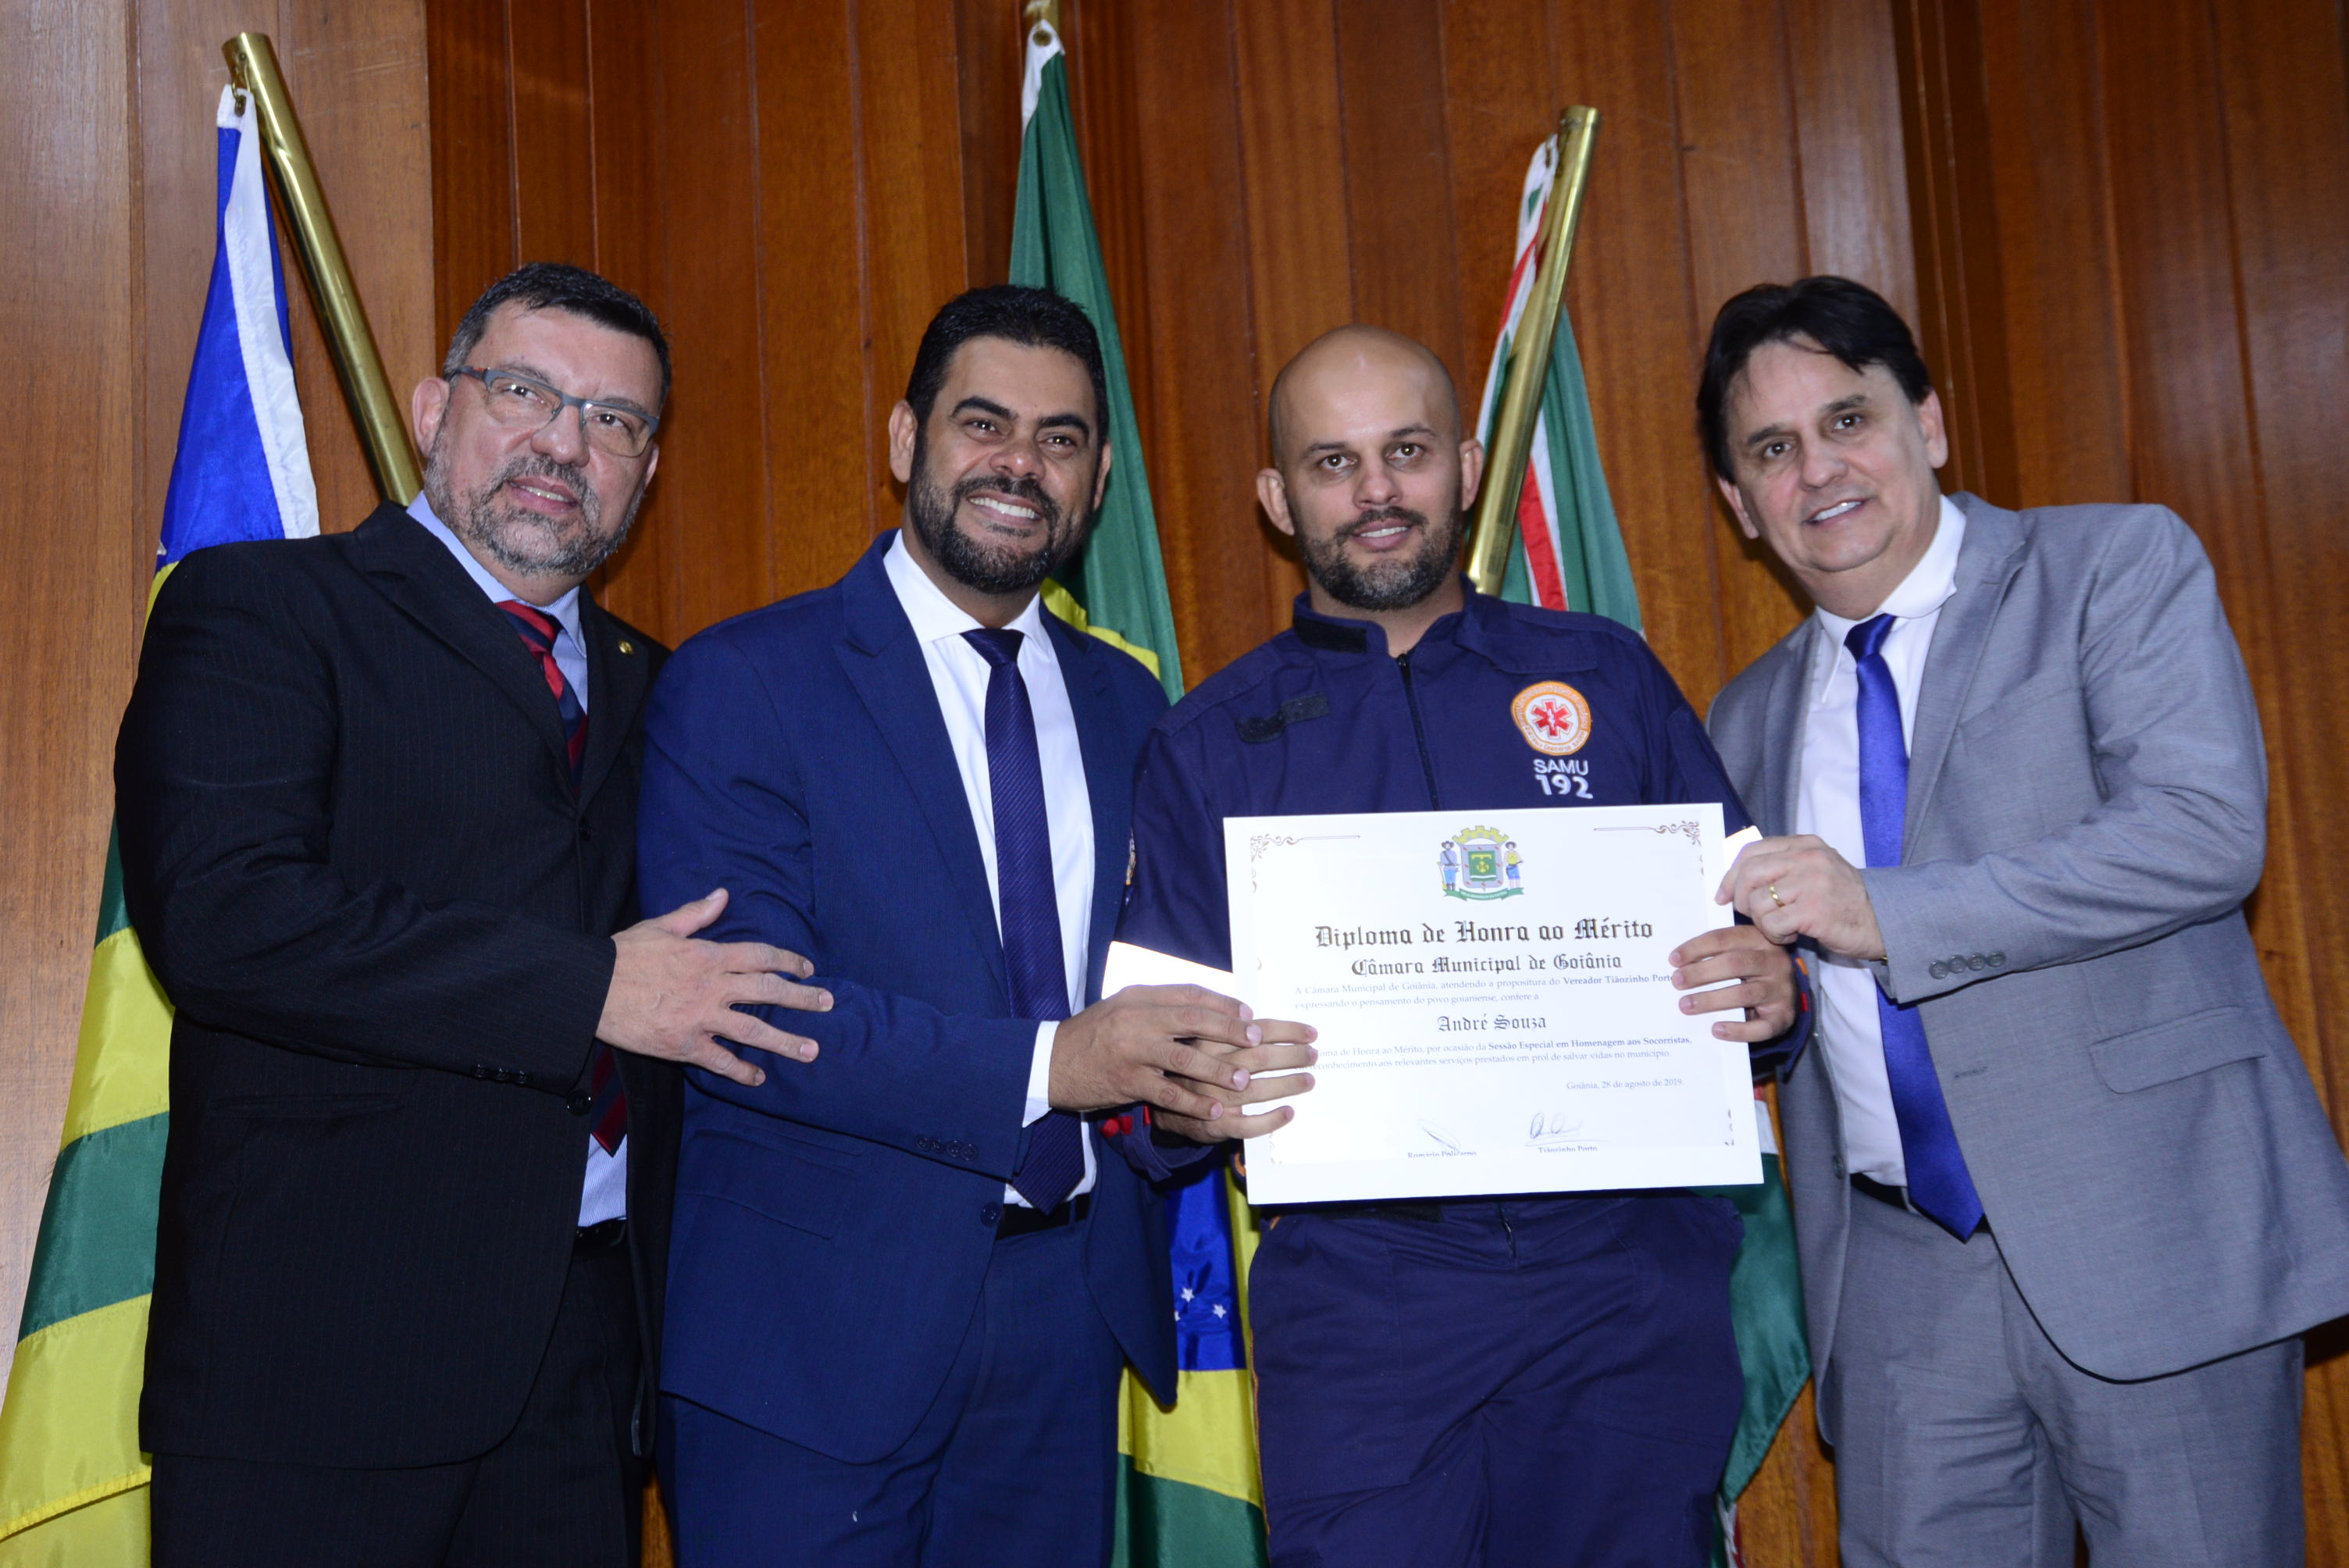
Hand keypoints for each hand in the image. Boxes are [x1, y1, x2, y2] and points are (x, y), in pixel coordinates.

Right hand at [598, 889, 832, 1085]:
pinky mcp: (684, 1045)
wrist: (592, 988)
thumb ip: (697, 913)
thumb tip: (723, 894)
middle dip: (802, 998)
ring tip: (812, 1051)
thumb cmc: (625, 954)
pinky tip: (759, 1078)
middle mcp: (712, 986)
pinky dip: (741, 1071)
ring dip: (785, 1041)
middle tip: (828, 1005)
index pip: (761, 956)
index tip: (807, 968)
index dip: (789, 961)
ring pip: (753, 1030)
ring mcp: (700, 1018)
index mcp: (709, 955)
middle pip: (768, 991)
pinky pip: (720, 1060)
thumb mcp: (662, 926)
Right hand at [1049, 984, 1317, 1132]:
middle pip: (1193, 1019)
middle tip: (1257, 1040)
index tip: (1249, 1014)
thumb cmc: (1094, 1035)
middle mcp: (1137, 1020)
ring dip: (1218, 1070)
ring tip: (1244, 1080)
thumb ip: (1159, 1006)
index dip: (1223, 1004)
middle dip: (1230, 1029)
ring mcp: (1131, 1052)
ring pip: (1184, 1058)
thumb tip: (1205, 1007)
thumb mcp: (1124, 1008)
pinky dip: (1193, 1103)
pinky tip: (1215, 1110)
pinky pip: (1167, 1094)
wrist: (1052, 1062)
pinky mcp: (1126, 1082)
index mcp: (1139, 998)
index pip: (1190, 995)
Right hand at [1153, 1023, 1319, 1142]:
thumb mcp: (1206, 1042)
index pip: (1255, 1030)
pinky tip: (1289, 1112)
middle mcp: (1209, 1066)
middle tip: (1313, 1055)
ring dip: (1288, 1084)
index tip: (1311, 1033)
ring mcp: (1211, 1097)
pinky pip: (1248, 1124)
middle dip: (1292, 1056)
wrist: (1166, 1106)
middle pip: (1259, 1057)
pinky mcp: (1214, 1124)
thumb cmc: (1197, 1068)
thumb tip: (1284, 1029)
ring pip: (1257, 1090)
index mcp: (1210, 1040)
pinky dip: (1271, 1119)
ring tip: (1309, 1080)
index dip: (1288, 1031)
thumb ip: (1236, 1033)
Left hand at [1670, 924, 1796, 1040]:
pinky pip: (1761, 1027)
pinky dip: (1737, 1030)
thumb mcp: (1740, 953)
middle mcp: (1775, 962)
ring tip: (1686, 1005)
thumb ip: (1716, 953)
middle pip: (1734, 964)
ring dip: (1711, 1000)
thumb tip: (1677, 963)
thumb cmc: (1751, 971)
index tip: (1674, 960)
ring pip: (1744, 994)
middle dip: (1701, 973)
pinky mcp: (1784, 1017)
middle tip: (1677, 982)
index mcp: (1759, 940)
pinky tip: (1716, 1029)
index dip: (1697, 948)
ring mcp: (1782, 990)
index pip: (1724, 938)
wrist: (1785, 997)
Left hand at [1716, 834, 1885, 958]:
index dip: (1731, 874)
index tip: (1723, 894)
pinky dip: (1776, 936)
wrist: (1881, 922)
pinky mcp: (1814, 910)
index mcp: (1806, 845)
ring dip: (1763, 922)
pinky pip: (1772, 924)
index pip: (1752, 850)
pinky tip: (1792, 935)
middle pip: (1749, 874)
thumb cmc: (1841, 901)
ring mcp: (1812, 883)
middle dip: (1740, 899)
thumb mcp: (1815, 871)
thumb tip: (1733, 880)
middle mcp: (1809, 858)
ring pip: (1759, 902)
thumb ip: (1782, 866)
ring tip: (1782, 927)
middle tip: (1751, 915)